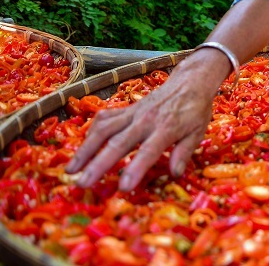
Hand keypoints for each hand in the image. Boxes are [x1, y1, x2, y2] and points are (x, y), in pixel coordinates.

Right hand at [65, 50, 229, 190]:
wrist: (190, 81)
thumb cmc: (195, 110)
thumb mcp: (198, 132)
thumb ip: (184, 152)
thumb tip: (175, 173)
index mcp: (166, 128)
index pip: (148, 151)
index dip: (136, 169)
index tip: (123, 187)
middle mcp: (145, 120)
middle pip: (119, 143)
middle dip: (99, 164)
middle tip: (82, 183)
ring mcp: (132, 113)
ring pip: (104, 130)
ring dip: (86, 149)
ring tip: (70, 170)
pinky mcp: (125, 109)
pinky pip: (104, 119)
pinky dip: (91, 132)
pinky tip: (82, 147)